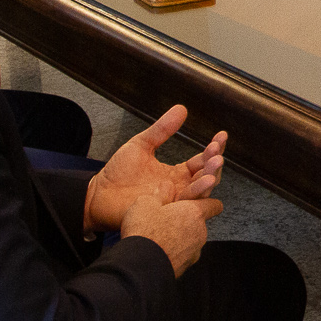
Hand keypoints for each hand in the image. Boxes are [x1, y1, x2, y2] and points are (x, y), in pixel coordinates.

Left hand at [85, 105, 226, 234]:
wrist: (99, 195)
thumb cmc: (117, 173)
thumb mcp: (142, 145)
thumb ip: (162, 130)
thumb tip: (181, 108)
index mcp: (177, 173)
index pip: (202, 161)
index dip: (213, 149)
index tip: (221, 136)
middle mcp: (179, 187)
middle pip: (207, 177)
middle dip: (215, 164)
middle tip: (216, 152)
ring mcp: (174, 201)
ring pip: (201, 192)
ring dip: (210, 178)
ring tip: (214, 165)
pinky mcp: (167, 211)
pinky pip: (187, 205)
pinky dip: (198, 193)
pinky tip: (204, 182)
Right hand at [121, 196, 223, 275]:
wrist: (142, 266)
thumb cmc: (145, 231)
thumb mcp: (147, 202)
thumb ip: (161, 193)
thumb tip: (167, 186)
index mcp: (194, 213)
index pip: (214, 205)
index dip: (207, 202)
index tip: (200, 202)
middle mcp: (200, 232)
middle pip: (199, 223)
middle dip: (186, 221)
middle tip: (167, 219)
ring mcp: (194, 252)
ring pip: (191, 240)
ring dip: (180, 237)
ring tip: (159, 236)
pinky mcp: (185, 267)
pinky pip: (183, 255)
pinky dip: (175, 252)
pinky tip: (158, 251)